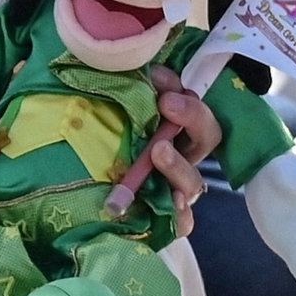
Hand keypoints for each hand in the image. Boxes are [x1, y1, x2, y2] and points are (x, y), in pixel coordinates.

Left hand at [105, 69, 219, 234]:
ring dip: (178, 163)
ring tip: (158, 152)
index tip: (159, 79)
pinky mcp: (169, 222)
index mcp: (174, 130)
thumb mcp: (112, 118)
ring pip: (194, 179)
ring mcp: (178, 192)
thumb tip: (132, 72)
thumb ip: (124, 94)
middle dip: (193, 116)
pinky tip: (170, 203)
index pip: (190, 104)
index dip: (181, 88)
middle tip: (167, 104)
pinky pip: (184, 221)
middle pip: (207, 136)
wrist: (88, 211)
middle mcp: (182, 159)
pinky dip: (180, 213)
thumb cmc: (100, 154)